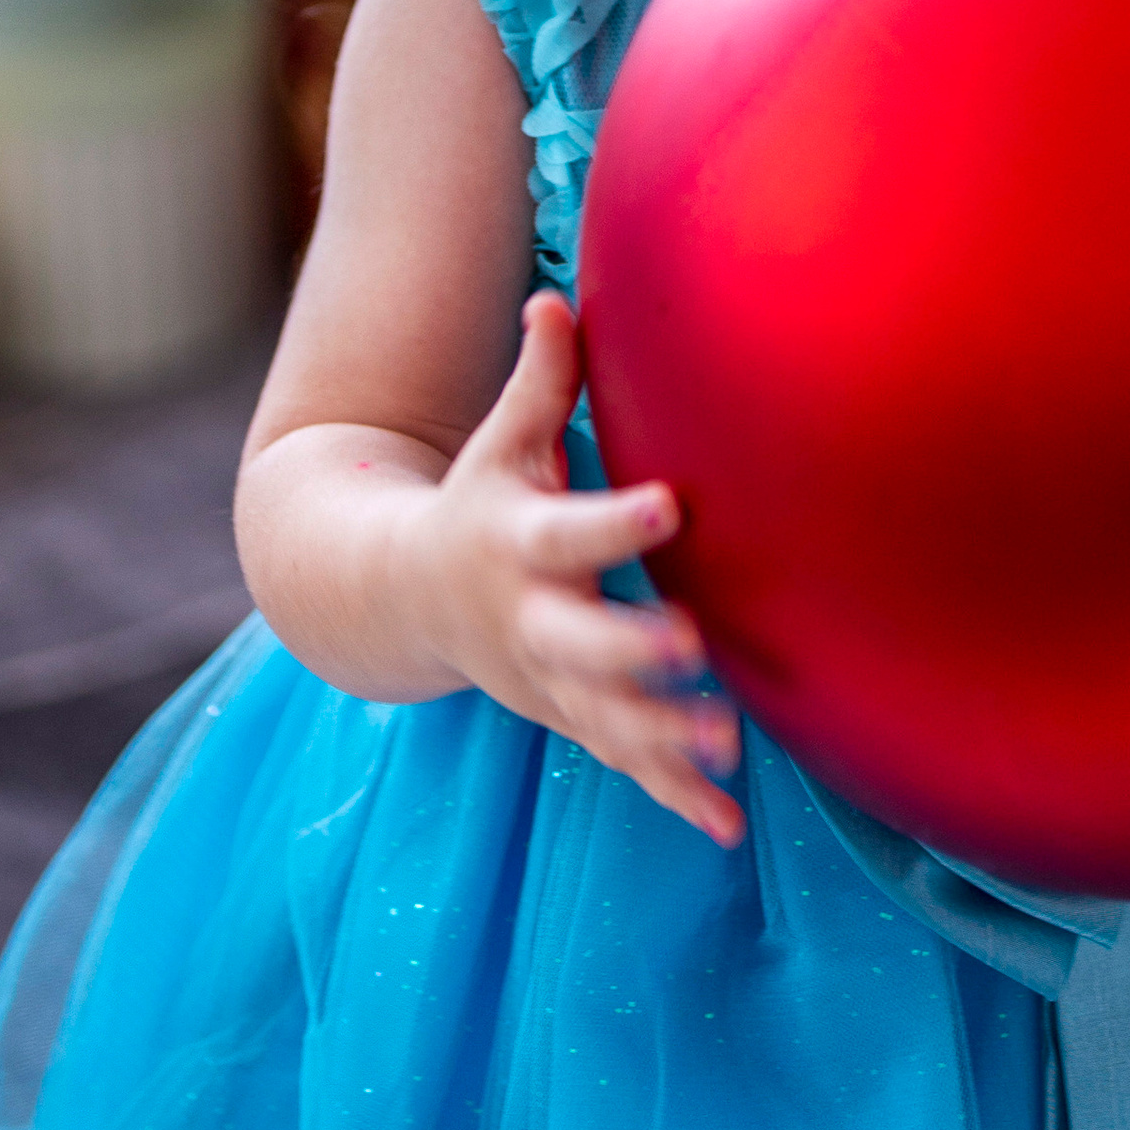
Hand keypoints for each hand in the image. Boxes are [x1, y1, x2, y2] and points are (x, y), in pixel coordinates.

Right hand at [403, 290, 742, 843]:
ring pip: (604, 717)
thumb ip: (539, 381)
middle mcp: (529, 621)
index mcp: (517, 545)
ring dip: (662, 739)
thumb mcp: (501, 443)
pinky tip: (725, 829)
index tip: (670, 506)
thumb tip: (555, 300)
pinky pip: (622, 764)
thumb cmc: (480, 503)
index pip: (569, 532)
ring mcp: (548, 681)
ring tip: (726, 745)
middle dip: (629, 651)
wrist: (403, 602)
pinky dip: (671, 798)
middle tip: (689, 648)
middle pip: (578, 644)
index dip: (617, 522)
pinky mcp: (570, 719)